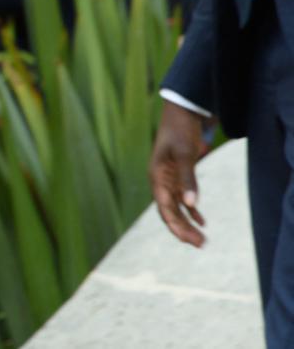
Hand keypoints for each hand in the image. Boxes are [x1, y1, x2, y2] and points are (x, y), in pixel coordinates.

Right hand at [149, 100, 206, 246]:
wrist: (181, 113)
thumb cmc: (180, 131)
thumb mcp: (185, 154)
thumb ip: (187, 179)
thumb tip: (190, 204)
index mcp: (156, 177)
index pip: (163, 208)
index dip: (175, 225)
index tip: (190, 239)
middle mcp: (160, 181)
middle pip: (169, 211)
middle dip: (183, 229)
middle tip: (200, 244)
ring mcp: (169, 179)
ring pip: (176, 207)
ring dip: (188, 223)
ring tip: (202, 240)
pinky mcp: (178, 176)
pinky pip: (183, 198)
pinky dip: (192, 210)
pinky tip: (202, 221)